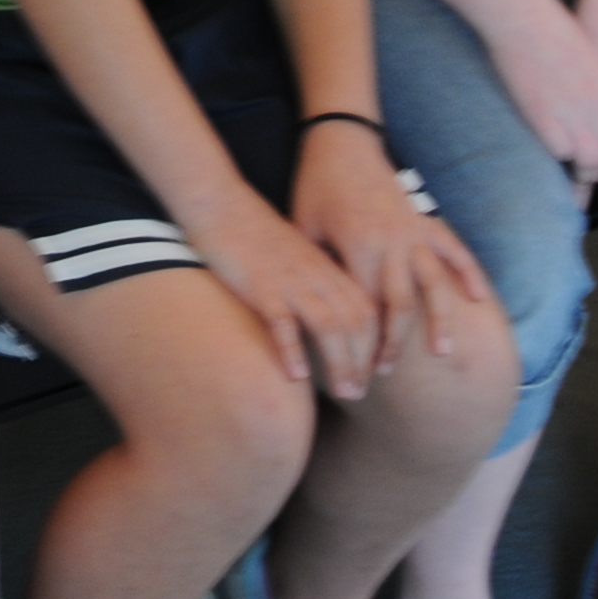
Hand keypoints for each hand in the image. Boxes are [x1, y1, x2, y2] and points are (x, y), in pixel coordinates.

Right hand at [184, 192, 384, 400]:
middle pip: (356, 323)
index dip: (374, 345)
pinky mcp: (263, 287)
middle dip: (362, 362)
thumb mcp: (296, 259)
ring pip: (330, 326)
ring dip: (341, 363)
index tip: (371, 374)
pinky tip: (297, 376)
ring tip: (345, 392)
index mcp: (329, 269)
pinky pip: (283, 323)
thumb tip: (322, 326)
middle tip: (358, 392)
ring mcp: (292, 282)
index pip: (367, 311)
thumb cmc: (256, 236)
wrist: (223, 205)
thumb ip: (313, 286)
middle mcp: (318, 276)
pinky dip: (293, 350)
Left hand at [291, 121, 489, 377]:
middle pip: (400, 306)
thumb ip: (314, 268)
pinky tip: (478, 300)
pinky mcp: (424, 220)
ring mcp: (413, 232)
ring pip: (434, 284)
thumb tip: (310, 313)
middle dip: (394, 344)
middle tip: (384, 373)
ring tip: (442, 352)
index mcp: (358, 248)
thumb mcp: (303, 227)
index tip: (350, 368)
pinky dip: (468, 273)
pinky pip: (454, 249)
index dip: (358, 343)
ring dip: (439, 320)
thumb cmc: (315, 186)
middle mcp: (391, 243)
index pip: (364, 308)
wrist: (341, 142)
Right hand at [483, 2, 597, 242]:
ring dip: (592, 199)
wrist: (528, 15)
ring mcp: (580, 118)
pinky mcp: (551, 123)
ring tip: (585, 226)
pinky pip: (564, 160)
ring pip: (596, 169)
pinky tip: (559, 200)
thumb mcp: (593, 64)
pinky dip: (564, 181)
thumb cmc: (558, 32)